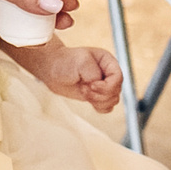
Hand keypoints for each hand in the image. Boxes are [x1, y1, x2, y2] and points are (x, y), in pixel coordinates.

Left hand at [7, 43, 122, 111]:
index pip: (118, 78)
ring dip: (98, 101)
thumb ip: (93, 73)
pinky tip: (87, 99)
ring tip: (83, 92)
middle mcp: (108, 73)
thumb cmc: (65, 61)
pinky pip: (107, 108)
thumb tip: (98, 86)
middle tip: (84, 89)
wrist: (52, 69)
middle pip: (116, 91)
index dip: (107, 86)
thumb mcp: (80, 61)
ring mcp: (103, 85)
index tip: (91, 85)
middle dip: (100, 94)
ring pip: (113, 101)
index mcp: (108, 62)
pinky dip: (99, 107)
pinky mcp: (97, 95)